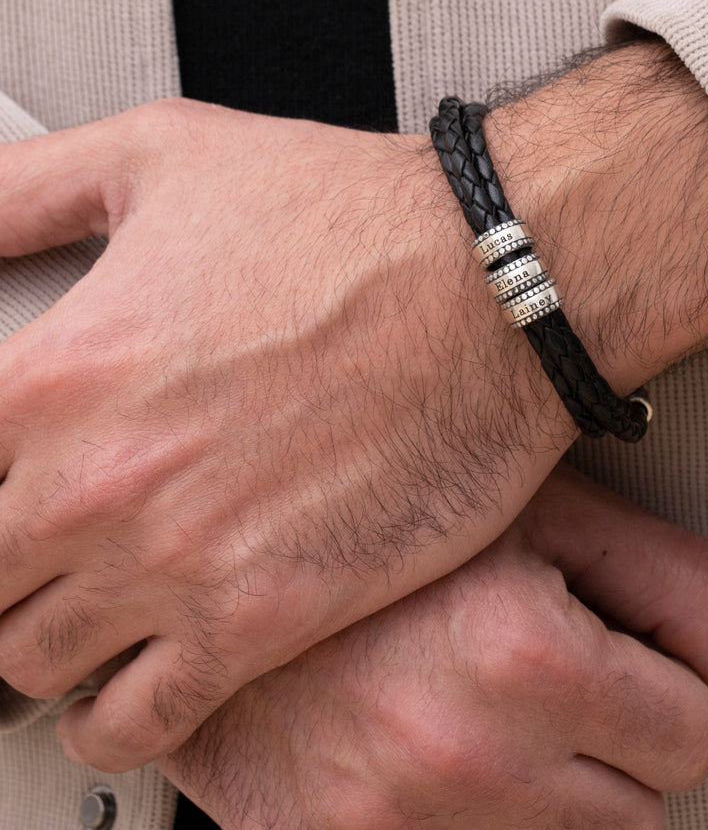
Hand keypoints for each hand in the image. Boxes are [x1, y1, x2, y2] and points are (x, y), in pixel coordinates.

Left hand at [0, 98, 574, 769]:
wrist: (493, 287)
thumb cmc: (355, 220)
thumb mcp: (162, 152)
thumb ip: (23, 192)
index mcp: (55, 376)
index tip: (9, 483)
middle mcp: (96, 483)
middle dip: (4, 567)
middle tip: (40, 552)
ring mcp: (177, 563)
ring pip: (30, 662)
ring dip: (44, 644)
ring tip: (81, 617)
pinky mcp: (265, 617)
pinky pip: (137, 721)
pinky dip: (115, 718)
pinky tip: (133, 682)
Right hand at [159, 466, 707, 829]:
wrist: (218, 544)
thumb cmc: (384, 505)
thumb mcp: (543, 507)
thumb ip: (676, 586)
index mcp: (524, 658)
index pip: (693, 736)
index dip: (662, 683)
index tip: (620, 652)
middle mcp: (461, 757)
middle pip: (637, 811)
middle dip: (610, 738)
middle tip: (542, 662)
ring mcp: (391, 823)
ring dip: (544, 782)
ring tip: (480, 689)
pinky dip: (470, 813)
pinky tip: (434, 735)